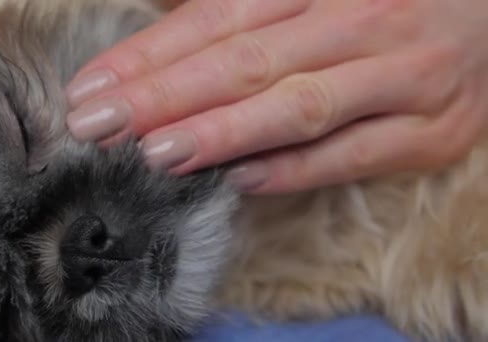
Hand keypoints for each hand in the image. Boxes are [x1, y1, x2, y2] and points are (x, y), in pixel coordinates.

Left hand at [65, 0, 487, 193]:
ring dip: (222, 131)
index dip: (149, 55)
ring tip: (156, 154)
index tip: (90, 89)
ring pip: (298, 105)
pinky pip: (355, 153)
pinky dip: (296, 168)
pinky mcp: (432, 130)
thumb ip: (250, 18)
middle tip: (96, 125)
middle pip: (245, 60)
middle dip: (162, 95)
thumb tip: (165, 53)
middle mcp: (359, 19)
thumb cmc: (385, 10)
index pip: (216, 18)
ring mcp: (401, 75)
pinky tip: (241, 181)